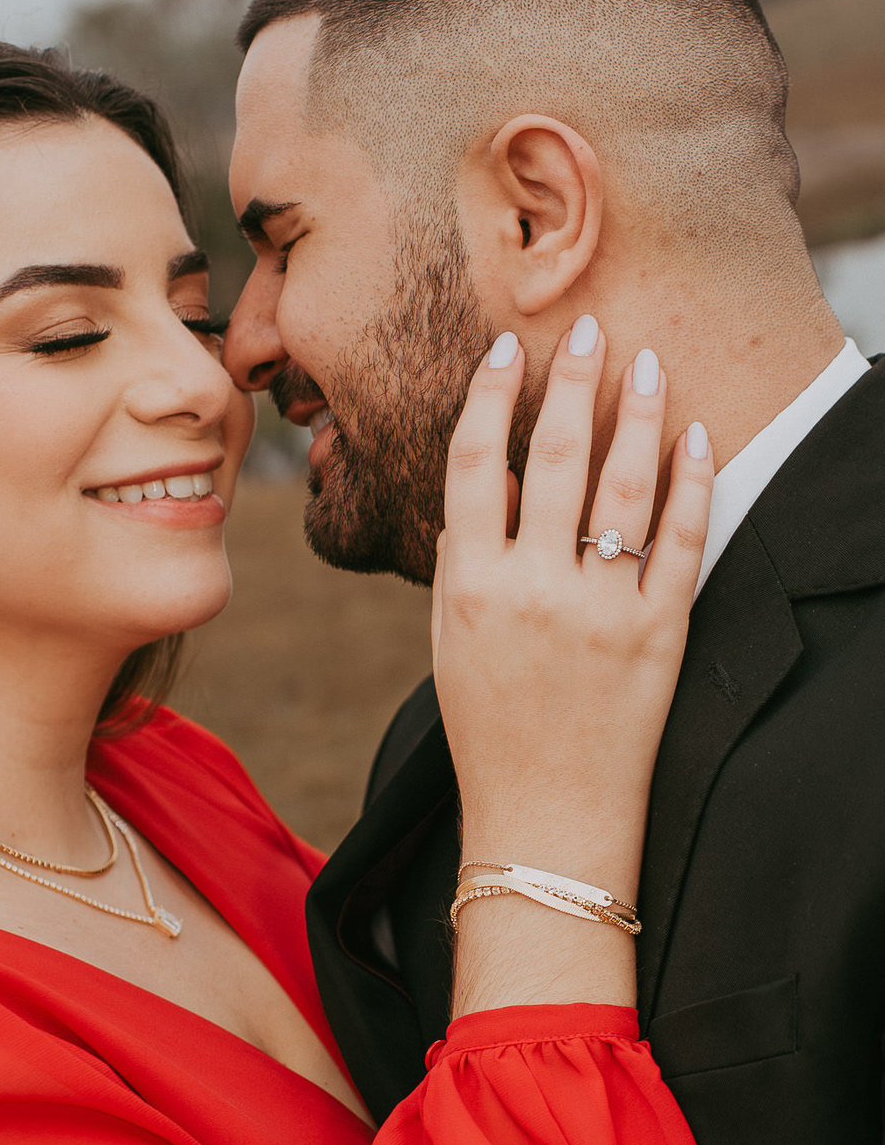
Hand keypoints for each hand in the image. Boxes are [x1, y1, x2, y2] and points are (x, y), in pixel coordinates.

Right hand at [433, 318, 712, 906]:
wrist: (545, 818)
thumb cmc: (489, 729)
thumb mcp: (451, 642)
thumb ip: (469, 558)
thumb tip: (499, 476)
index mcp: (466, 586)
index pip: (473, 463)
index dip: (488, 395)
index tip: (508, 349)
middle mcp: (530, 590)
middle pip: (550, 456)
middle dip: (571, 381)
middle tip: (589, 325)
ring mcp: (598, 611)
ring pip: (621, 485)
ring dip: (634, 413)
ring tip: (644, 361)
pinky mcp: (658, 635)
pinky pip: (682, 540)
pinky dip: (691, 482)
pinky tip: (693, 436)